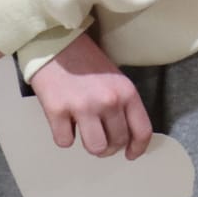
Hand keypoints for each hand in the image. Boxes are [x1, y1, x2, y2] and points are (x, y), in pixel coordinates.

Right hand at [28, 32, 152, 159]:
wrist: (55, 42)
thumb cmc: (86, 62)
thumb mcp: (115, 79)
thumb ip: (122, 104)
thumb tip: (124, 136)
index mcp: (126, 92)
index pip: (142, 130)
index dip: (137, 148)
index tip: (130, 154)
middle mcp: (108, 101)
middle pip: (117, 142)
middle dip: (110, 146)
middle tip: (100, 138)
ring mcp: (83, 107)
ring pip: (96, 148)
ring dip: (90, 144)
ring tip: (83, 131)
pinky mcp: (58, 110)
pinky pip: (65, 141)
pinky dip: (64, 136)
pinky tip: (63, 121)